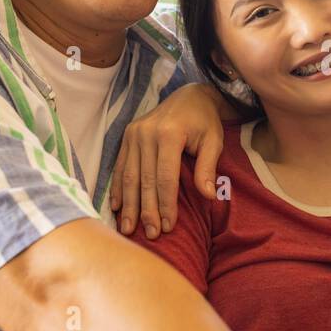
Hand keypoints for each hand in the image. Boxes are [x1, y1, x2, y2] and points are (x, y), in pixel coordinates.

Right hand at [110, 83, 227, 237]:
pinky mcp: (126, 136)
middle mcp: (146, 133)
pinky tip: (117, 207)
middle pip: (144, 180)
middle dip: (146, 210)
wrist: (189, 96)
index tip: (168, 226)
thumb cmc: (204, 122)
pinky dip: (118, 188)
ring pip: (129, 176)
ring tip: (129, 229)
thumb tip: (208, 196)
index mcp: (169, 134)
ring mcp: (133, 134)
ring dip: (128, 205)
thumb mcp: (214, 141)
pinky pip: (120, 166)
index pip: (165, 178)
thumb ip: (208, 167)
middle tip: (151, 234)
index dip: (166, 204)